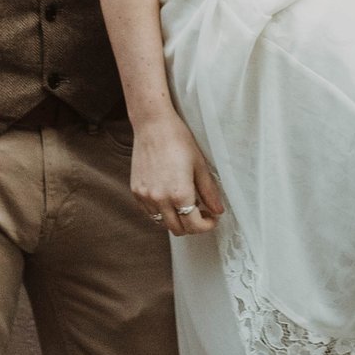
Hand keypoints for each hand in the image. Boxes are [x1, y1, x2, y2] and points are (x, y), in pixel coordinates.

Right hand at [129, 116, 226, 235]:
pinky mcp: (136, 191)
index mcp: (179, 194)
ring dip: (176, 219)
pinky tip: (170, 198)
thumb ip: (209, 192)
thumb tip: (218, 210)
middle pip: (178, 229)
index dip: (206, 226)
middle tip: (201, 213)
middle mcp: (160, 200)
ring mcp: (145, 197)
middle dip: (192, 226)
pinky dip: (161, 212)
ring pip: (162, 223)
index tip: (212, 218)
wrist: (153, 125)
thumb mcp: (200, 165)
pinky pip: (150, 212)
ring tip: (185, 204)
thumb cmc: (178, 140)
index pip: (194, 226)